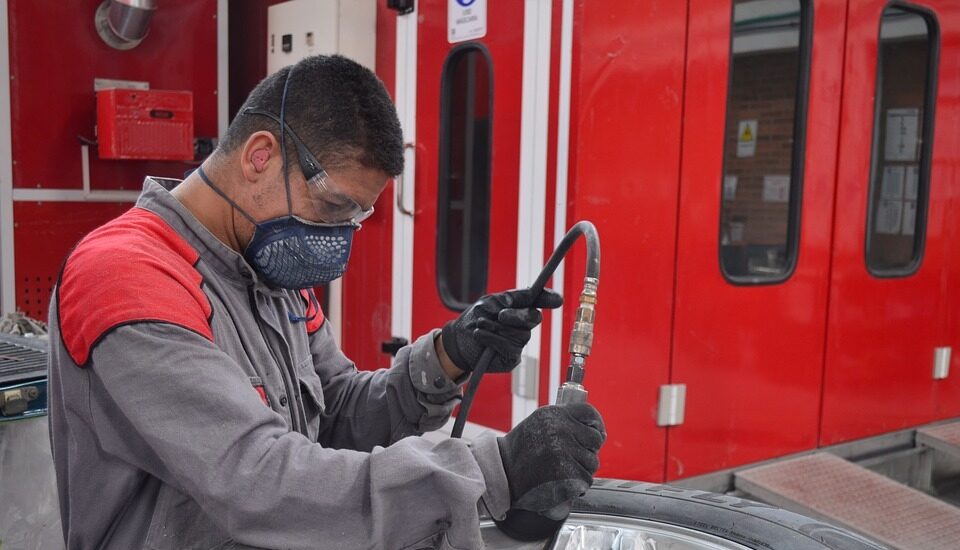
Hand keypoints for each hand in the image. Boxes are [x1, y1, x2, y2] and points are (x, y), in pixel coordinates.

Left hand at [440, 288, 562, 372]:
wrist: (457, 341)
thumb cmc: (474, 320)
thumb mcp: (489, 302)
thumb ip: (509, 298)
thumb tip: (529, 295)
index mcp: (519, 308)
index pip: (539, 302)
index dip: (549, 299)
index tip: (556, 300)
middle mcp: (522, 325)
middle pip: (534, 318)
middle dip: (517, 316)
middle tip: (501, 315)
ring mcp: (518, 342)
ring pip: (521, 335)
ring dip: (497, 328)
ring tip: (481, 325)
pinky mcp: (512, 358)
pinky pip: (509, 347)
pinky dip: (492, 339)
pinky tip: (481, 336)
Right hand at [497, 403, 605, 513]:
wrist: (502, 473)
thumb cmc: (520, 450)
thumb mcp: (539, 423)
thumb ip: (562, 421)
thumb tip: (593, 428)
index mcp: (554, 414)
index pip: (588, 412)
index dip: (596, 423)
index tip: (597, 432)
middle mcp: (560, 430)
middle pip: (595, 439)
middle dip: (588, 450)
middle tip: (571, 456)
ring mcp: (564, 452)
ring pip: (593, 461)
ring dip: (582, 468)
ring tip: (562, 469)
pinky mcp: (567, 474)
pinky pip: (586, 479)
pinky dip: (578, 485)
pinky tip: (563, 481)